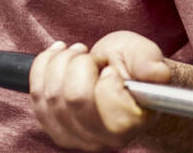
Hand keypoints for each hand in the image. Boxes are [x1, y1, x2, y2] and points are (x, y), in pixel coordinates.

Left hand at [29, 31, 172, 150]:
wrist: (119, 81)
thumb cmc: (133, 68)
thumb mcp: (143, 55)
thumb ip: (149, 63)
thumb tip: (157, 73)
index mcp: (129, 122)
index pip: (104, 98)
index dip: (104, 75)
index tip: (109, 68)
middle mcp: (101, 139)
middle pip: (72, 97)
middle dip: (77, 64)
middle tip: (88, 55)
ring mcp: (74, 138)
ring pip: (50, 96)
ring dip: (59, 63)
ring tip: (75, 54)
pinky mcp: (54, 129)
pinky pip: (35, 97)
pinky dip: (42, 68)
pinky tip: (58, 57)